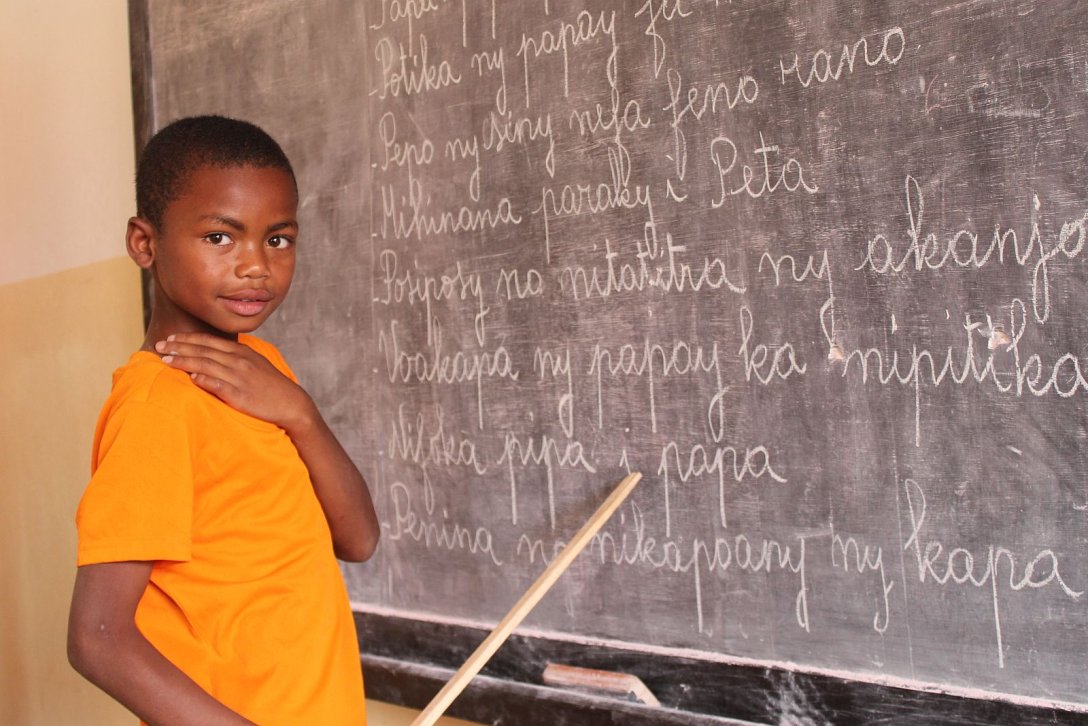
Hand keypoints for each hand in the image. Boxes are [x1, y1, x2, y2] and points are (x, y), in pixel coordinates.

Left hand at [155, 333, 314, 431]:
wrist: (290, 403)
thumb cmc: (270, 385)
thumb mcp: (254, 363)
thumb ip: (234, 358)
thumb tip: (212, 356)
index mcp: (241, 352)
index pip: (209, 341)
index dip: (187, 339)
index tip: (170, 339)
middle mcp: (239, 361)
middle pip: (203, 351)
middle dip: (179, 347)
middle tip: (160, 346)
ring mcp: (239, 377)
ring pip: (206, 365)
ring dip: (184, 361)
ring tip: (166, 361)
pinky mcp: (240, 394)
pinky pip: (218, 385)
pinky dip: (204, 380)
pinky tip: (191, 378)